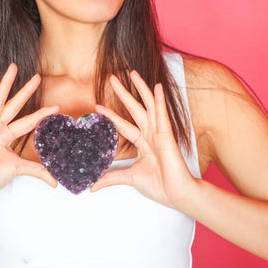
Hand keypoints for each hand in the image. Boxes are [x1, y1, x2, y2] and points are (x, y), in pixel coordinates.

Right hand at [0, 64, 58, 203]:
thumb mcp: (19, 169)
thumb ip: (38, 171)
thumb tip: (55, 182)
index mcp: (7, 136)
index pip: (29, 121)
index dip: (42, 114)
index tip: (56, 107)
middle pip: (16, 104)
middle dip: (27, 90)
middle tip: (38, 76)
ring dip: (6, 83)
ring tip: (13, 67)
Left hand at [91, 71, 196, 208]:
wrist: (176, 194)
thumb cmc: (159, 185)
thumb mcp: (129, 178)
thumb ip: (111, 178)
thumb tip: (92, 186)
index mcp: (142, 142)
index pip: (122, 124)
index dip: (110, 115)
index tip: (97, 106)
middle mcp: (150, 134)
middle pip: (134, 108)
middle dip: (123, 93)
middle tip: (112, 78)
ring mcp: (159, 133)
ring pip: (148, 105)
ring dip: (141, 88)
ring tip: (132, 73)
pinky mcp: (167, 135)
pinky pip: (162, 114)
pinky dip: (160, 100)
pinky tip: (157, 87)